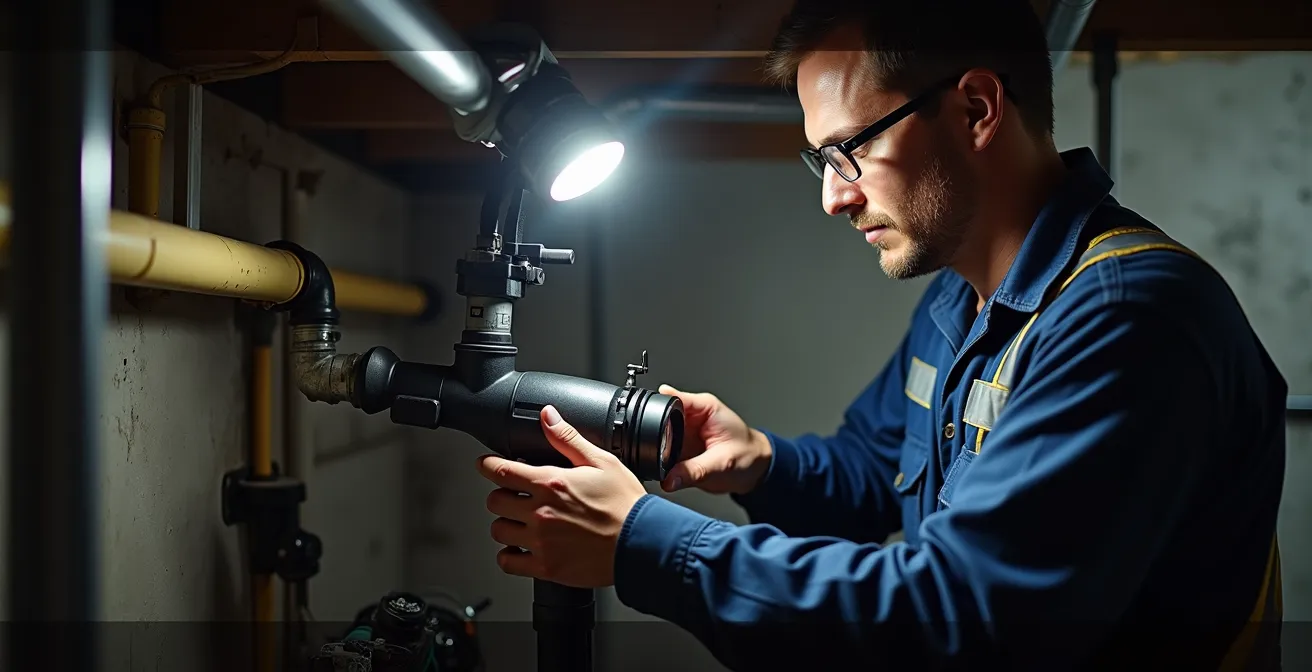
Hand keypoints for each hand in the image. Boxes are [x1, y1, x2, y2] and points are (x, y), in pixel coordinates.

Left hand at [475, 405, 647, 587]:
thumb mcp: (601, 462)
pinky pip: (508, 562)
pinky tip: (521, 548)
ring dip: (506, 524)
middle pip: (495, 501)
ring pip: (499, 530)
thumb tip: (548, 416)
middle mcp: (541, 512)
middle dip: (502, 495)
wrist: (643, 543)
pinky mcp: (546, 567)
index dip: (488, 465)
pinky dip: (509, 555)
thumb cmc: (627, 504)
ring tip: (520, 522)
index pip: (501, 471)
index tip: (486, 464)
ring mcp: (541, 542)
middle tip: (514, 496)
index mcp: (551, 483)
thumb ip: (568, 439)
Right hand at [657, 385, 771, 495]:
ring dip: (656, 450)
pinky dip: (659, 461)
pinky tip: (667, 470)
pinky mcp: (679, 449)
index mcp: (704, 408)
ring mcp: (683, 433)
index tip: (646, 425)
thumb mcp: (722, 464)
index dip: (657, 410)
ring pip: (657, 437)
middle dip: (652, 434)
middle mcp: (690, 418)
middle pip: (658, 418)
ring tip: (666, 463)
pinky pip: (661, 453)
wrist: (754, 470)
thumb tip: (668, 479)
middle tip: (657, 452)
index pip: (672, 400)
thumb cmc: (747, 455)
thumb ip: (694, 471)